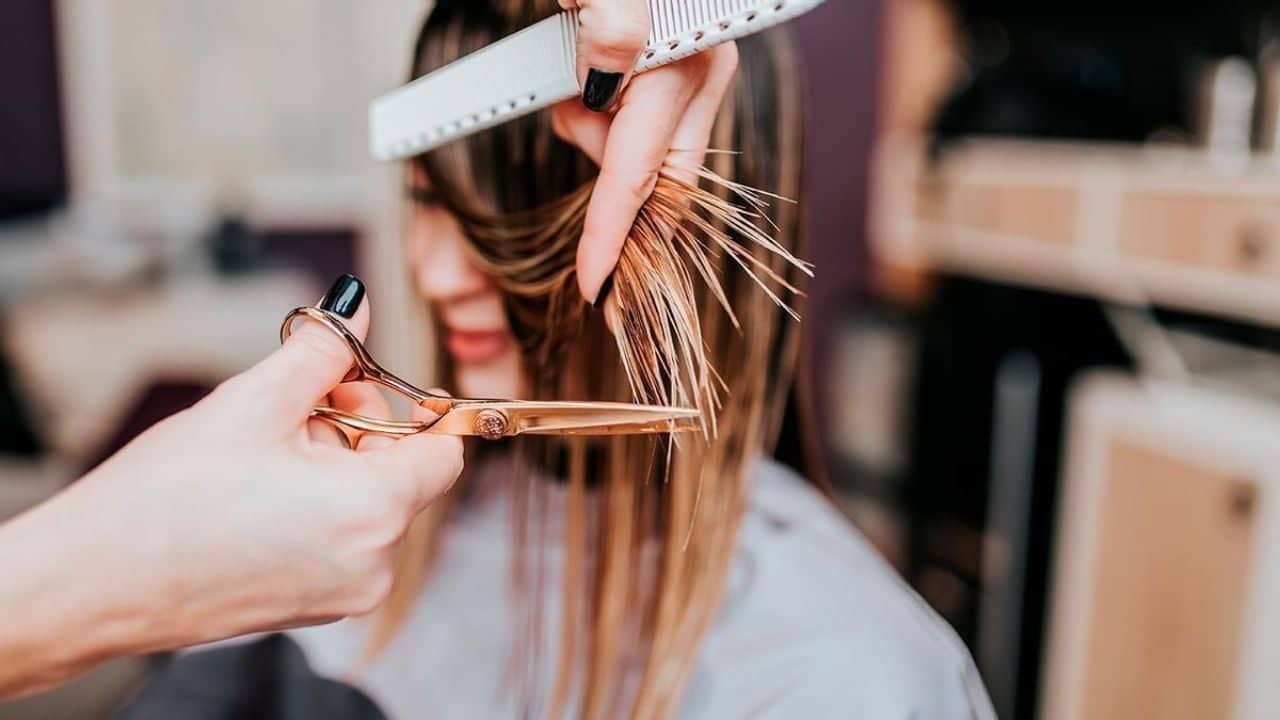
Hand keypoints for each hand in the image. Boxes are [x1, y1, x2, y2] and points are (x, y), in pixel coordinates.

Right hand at [0, 275, 462, 696]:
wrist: (91, 585)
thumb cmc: (166, 500)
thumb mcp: (254, 402)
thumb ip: (323, 350)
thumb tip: (359, 307)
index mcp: (374, 513)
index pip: (444, 453)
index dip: (412, 408)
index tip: (366, 385)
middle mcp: (374, 565)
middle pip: (403, 474)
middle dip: (357, 427)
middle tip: (295, 403)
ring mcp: (344, 593)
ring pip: (370, 504)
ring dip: (333, 464)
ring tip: (262, 451)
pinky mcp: (313, 606)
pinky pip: (342, 538)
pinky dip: (319, 504)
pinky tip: (257, 491)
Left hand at [553, 0, 739, 304]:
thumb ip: (610, 20)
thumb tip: (607, 72)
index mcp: (687, 64)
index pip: (644, 173)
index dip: (615, 235)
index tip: (594, 287)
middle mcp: (700, 77)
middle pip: (658, 183)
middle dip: (615, 210)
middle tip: (581, 217)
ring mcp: (692, 80)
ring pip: (645, 159)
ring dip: (598, 150)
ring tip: (568, 105)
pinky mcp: (675, 79)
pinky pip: (641, 135)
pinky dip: (603, 132)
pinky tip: (585, 100)